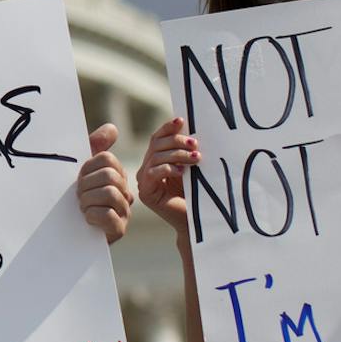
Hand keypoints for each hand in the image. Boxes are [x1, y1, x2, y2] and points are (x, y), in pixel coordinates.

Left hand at [76, 123, 131, 243]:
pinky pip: (107, 214)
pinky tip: (87, 219)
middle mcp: (125, 192)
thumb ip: (96, 147)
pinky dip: (92, 215)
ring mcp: (125, 212)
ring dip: (88, 201)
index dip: (87, 168)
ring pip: (109, 193)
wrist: (67, 234)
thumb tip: (112, 128)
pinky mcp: (119, 230)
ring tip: (83, 208)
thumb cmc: (74, 199)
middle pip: (109, 175)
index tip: (79, 180)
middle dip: (86, 186)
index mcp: (117, 175)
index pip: (106, 158)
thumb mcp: (82, 171)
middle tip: (79, 197)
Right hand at [138, 117, 199, 239]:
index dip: (167, 128)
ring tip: (196, 159)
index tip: (182, 121)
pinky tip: (182, 172)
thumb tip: (190, 128)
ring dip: (177, 154)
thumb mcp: (191, 167)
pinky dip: (167, 168)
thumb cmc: (196, 194)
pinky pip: (152, 173)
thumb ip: (186, 150)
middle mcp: (147, 168)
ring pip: (155, 157)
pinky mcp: (146, 193)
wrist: (196, 220)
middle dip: (176, 141)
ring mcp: (144, 181)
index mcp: (156, 160)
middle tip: (195, 144)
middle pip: (156, 144)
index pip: (157, 138)